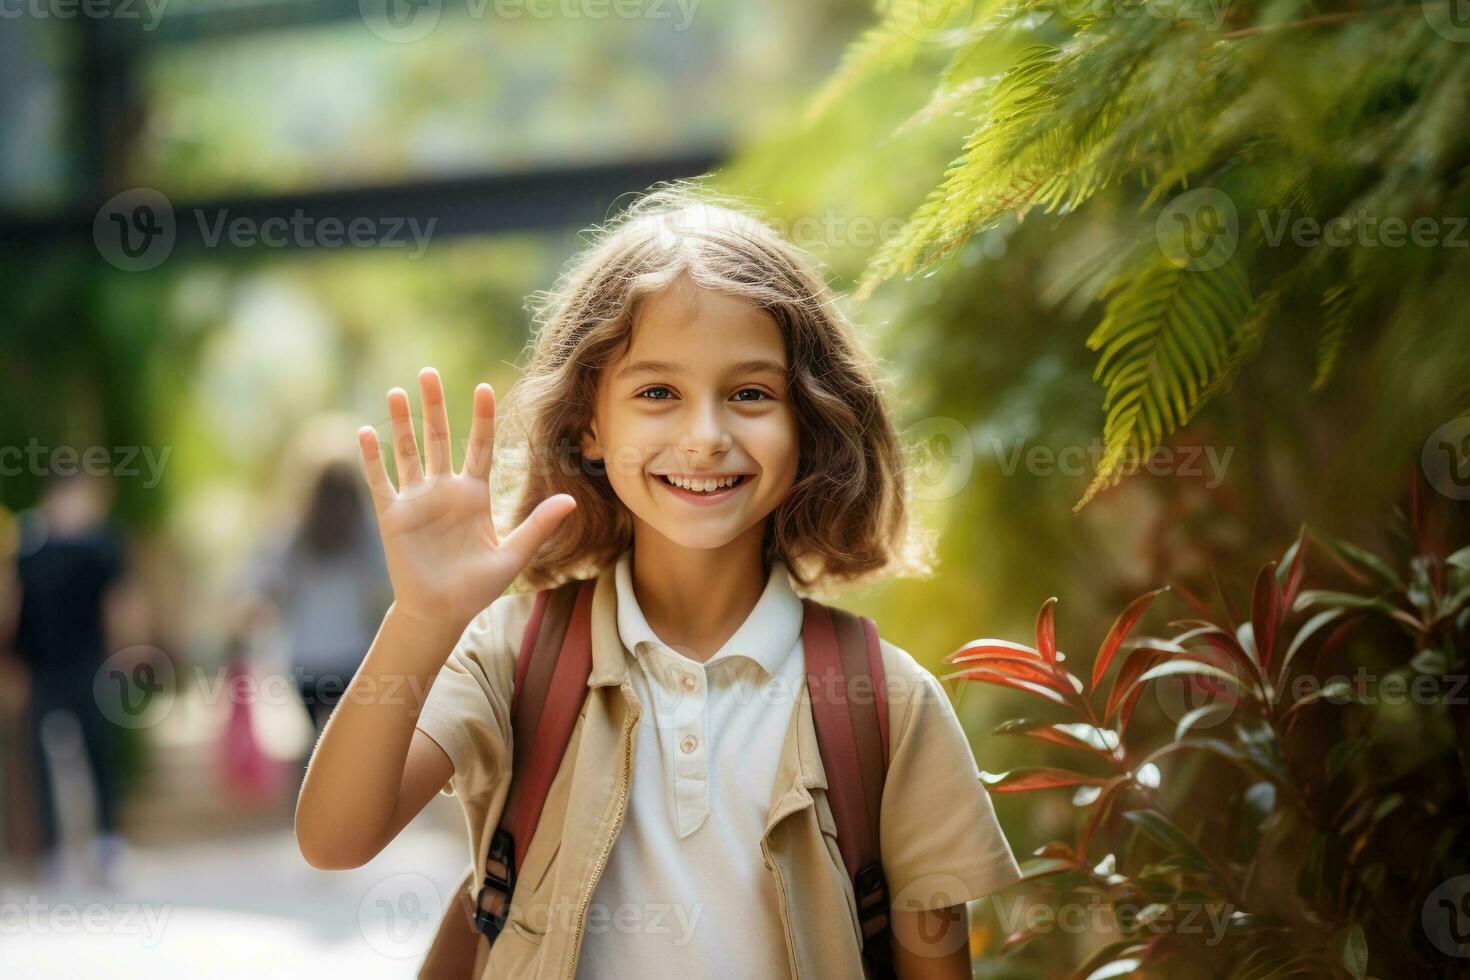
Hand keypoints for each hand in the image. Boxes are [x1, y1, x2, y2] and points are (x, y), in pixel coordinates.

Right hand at [358, 367, 575, 631]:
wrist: (440, 613)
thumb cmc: (477, 588)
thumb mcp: (512, 556)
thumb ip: (538, 526)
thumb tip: (571, 501)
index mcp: (474, 495)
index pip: (479, 446)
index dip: (481, 418)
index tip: (484, 388)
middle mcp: (444, 490)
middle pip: (438, 438)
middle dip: (433, 406)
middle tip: (428, 372)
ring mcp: (416, 500)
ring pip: (407, 452)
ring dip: (400, 423)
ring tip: (395, 392)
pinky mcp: (393, 516)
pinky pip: (381, 481)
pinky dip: (373, 458)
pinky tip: (366, 432)